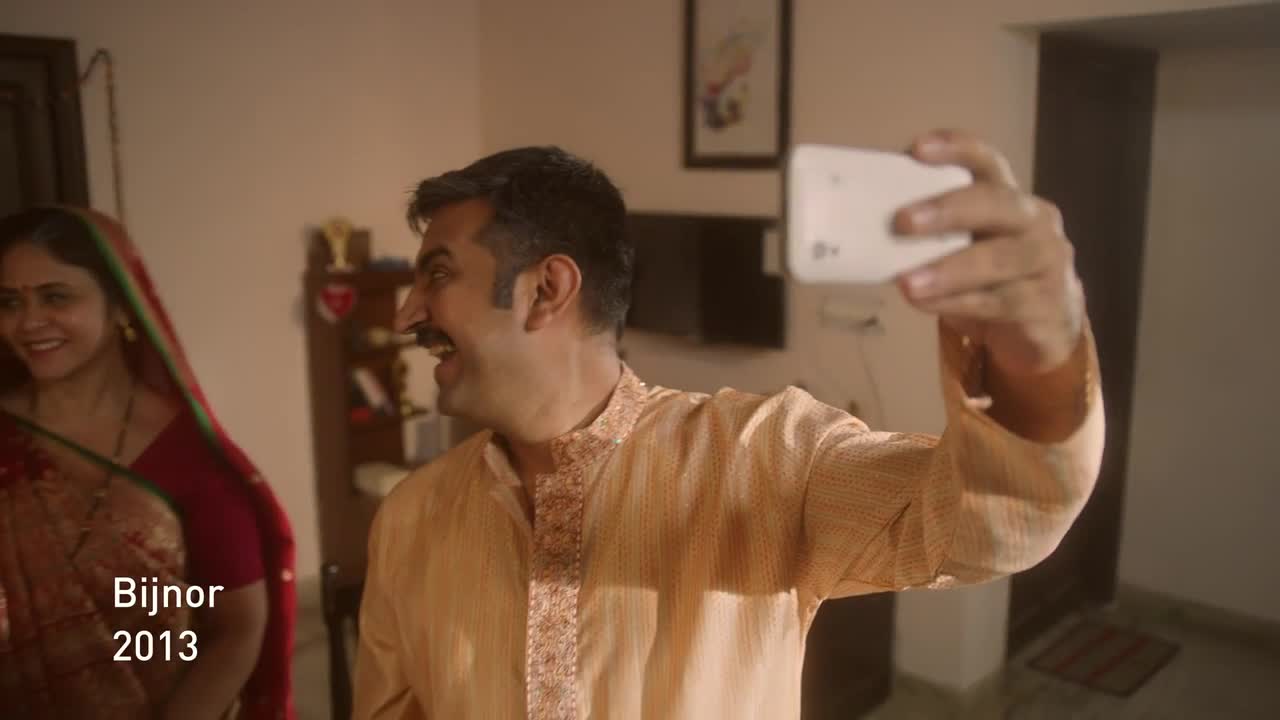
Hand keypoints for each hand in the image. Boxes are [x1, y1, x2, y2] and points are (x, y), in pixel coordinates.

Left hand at [893, 130, 1085, 376]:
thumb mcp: (965, 247)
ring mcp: (1046, 262)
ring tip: (907, 283)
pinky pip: (998, 302)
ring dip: (949, 270)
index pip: (986, 162)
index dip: (956, 150)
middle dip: (949, 210)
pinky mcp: (1046, 304)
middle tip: (902, 222)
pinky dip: (957, 304)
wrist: (1046, 326)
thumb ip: (931, 234)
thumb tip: (861, 225)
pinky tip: (925, 304)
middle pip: (997, 204)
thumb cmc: (990, 277)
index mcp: (1008, 197)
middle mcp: (1034, 221)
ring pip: (999, 259)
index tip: (917, 150)